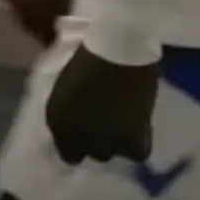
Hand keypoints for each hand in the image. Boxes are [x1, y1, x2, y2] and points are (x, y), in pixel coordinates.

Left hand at [44, 43, 159, 164]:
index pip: (67, 152)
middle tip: (109, 122)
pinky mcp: (132, 137)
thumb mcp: (68, 87)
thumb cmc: (91, 56)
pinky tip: (142, 127)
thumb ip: (69, 112)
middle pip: (91, 153)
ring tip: (127, 122)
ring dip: (118, 140)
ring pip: (112, 154)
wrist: (120, 45)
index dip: (80, 142)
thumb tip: (80, 125)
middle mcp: (77, 137)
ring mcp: (105, 139)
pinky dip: (140, 142)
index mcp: (58, 122)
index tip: (90, 130)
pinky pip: (138, 152)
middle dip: (99, 140)